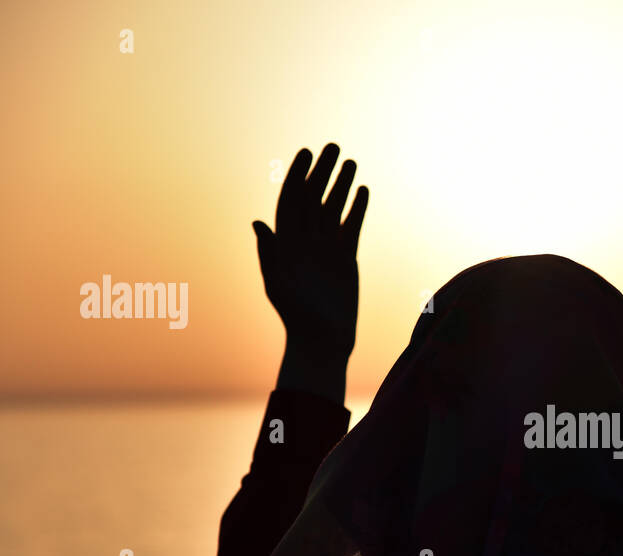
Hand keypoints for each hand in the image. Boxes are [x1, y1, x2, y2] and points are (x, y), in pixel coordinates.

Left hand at [255, 145, 367, 393]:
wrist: (322, 340)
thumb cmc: (296, 317)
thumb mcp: (278, 284)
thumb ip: (269, 253)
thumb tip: (259, 222)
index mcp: (285, 242)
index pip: (291, 200)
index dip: (298, 175)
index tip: (307, 153)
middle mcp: (304, 240)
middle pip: (313, 198)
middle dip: (323, 172)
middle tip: (334, 146)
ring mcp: (325, 247)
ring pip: (333, 208)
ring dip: (341, 185)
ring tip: (352, 162)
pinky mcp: (345, 258)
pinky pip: (350, 226)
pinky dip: (356, 208)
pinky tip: (363, 190)